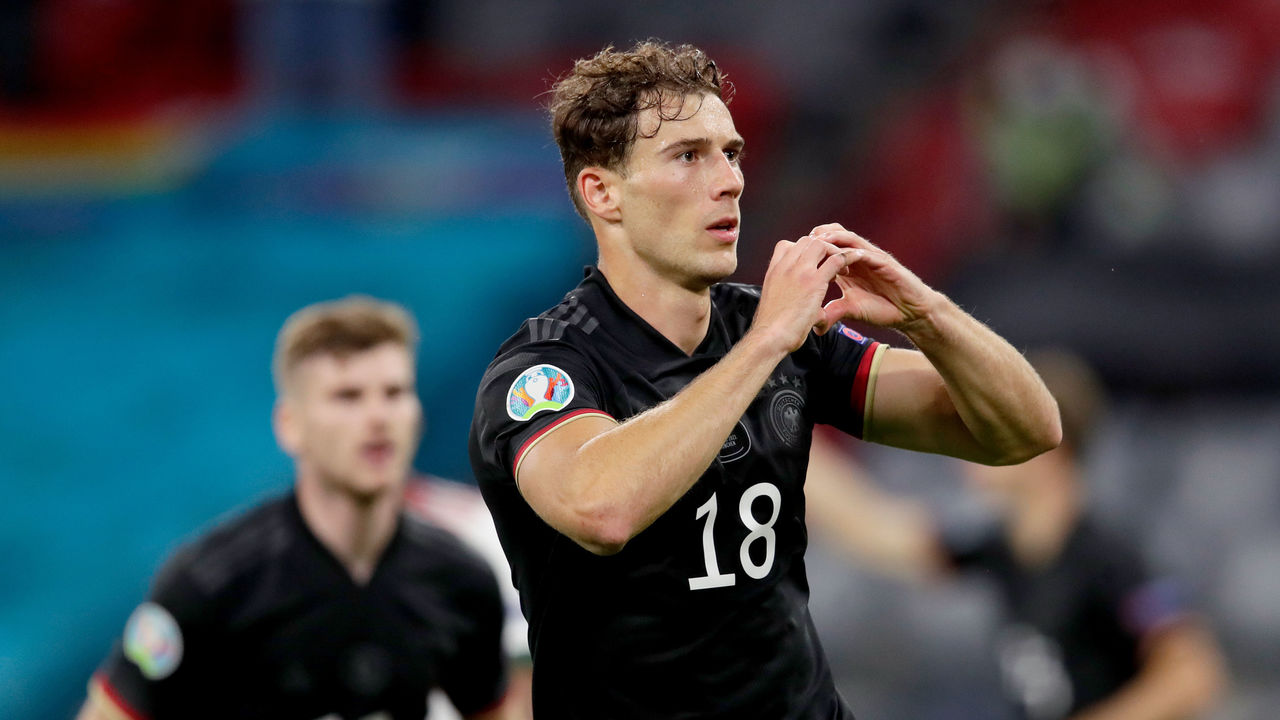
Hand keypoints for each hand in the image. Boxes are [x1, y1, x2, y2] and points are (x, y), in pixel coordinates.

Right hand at [752, 234, 855, 352]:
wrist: (769, 337)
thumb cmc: (771, 327)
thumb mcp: (776, 305)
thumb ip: (791, 299)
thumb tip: (811, 312)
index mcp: (774, 271)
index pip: (787, 246)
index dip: (803, 251)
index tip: (812, 264)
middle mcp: (785, 266)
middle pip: (807, 241)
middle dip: (822, 248)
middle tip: (831, 264)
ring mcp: (799, 271)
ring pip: (821, 245)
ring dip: (834, 252)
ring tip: (843, 267)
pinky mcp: (814, 281)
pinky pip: (836, 259)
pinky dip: (848, 257)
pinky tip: (854, 263)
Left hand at [808, 223, 937, 333]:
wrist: (908, 313)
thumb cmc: (882, 308)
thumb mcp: (851, 309)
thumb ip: (833, 312)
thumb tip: (815, 325)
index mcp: (847, 265)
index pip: (826, 248)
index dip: (810, 247)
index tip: (791, 251)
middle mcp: (858, 257)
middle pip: (835, 235)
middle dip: (818, 236)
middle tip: (802, 241)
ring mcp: (871, 257)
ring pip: (850, 238)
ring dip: (833, 237)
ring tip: (818, 239)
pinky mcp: (884, 262)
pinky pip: (867, 252)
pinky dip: (854, 252)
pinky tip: (842, 255)